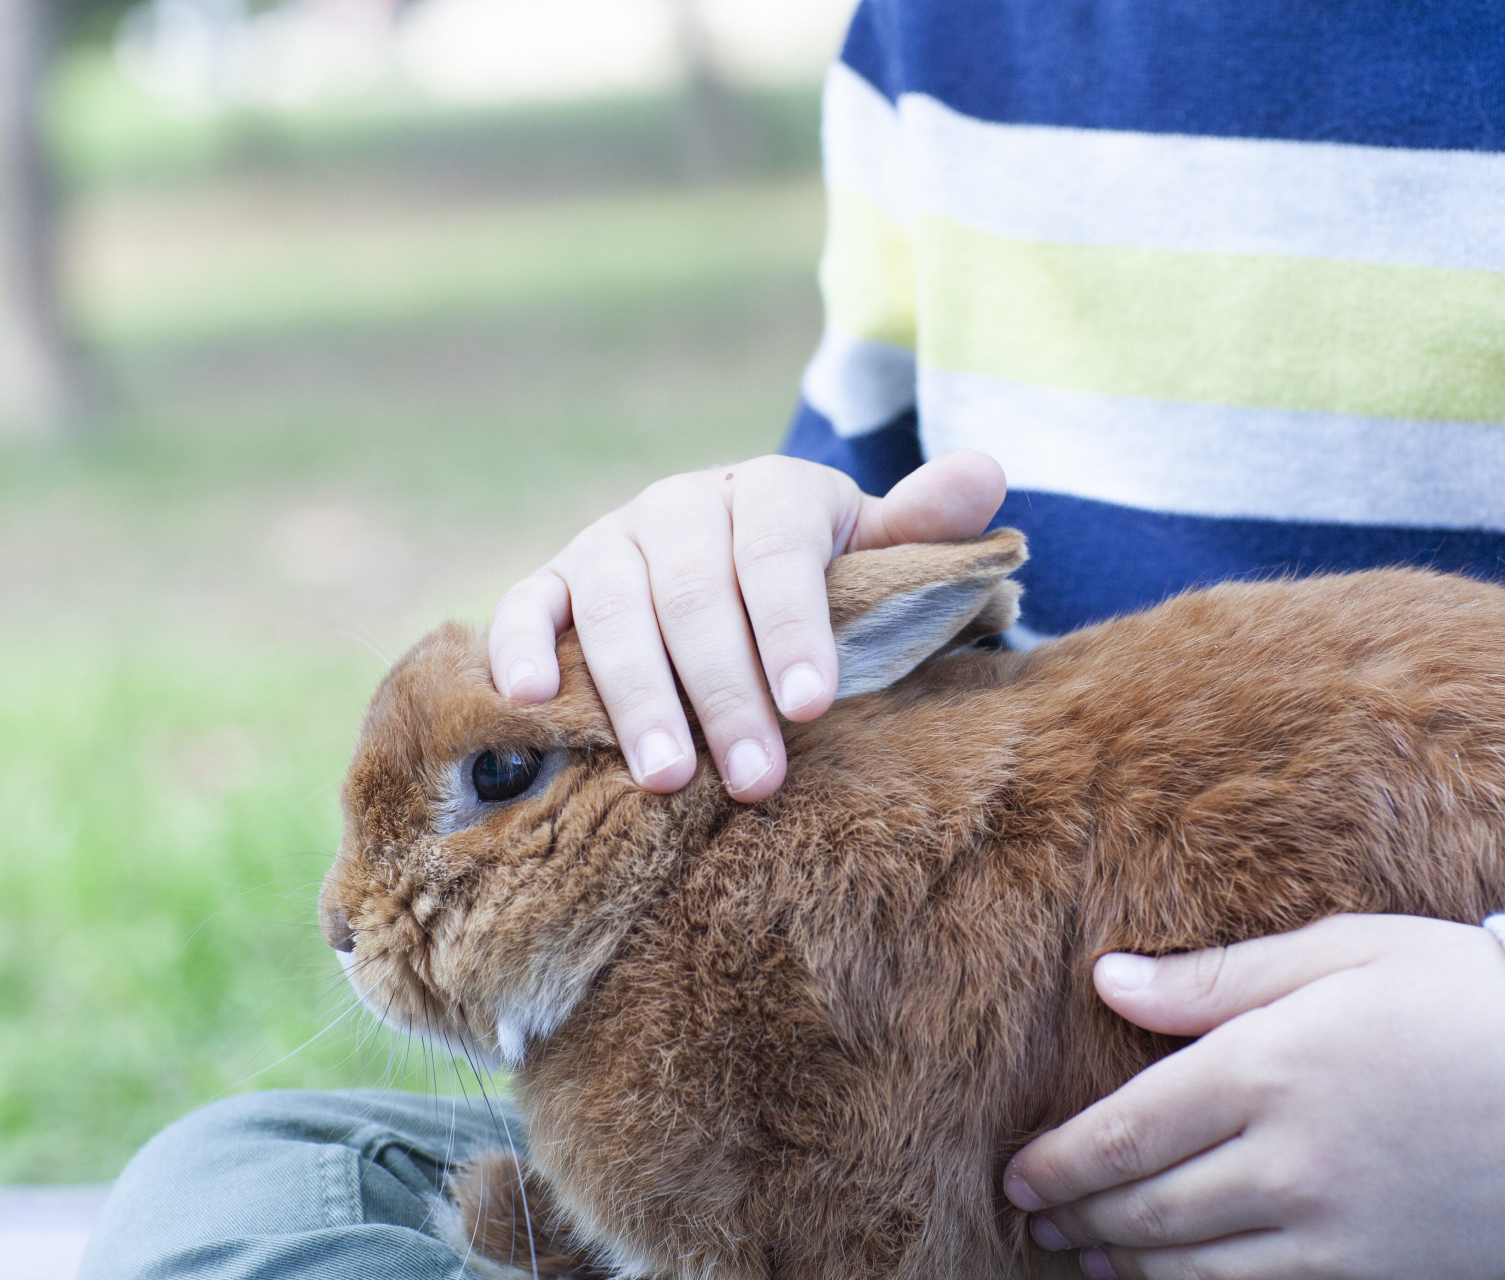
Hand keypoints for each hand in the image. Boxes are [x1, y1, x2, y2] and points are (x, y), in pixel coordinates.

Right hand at [489, 451, 1005, 800]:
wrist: (735, 567)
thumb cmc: (821, 581)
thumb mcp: (877, 552)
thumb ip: (921, 527)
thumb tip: (986, 474)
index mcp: (770, 492)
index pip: (777, 552)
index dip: (793, 626)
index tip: (812, 704)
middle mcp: (683, 505)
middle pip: (695, 594)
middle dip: (724, 690)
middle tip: (754, 776)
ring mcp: (612, 540)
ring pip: (610, 608)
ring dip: (636, 693)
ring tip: (666, 775)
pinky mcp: (555, 579)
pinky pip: (525, 605)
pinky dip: (518, 644)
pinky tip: (530, 700)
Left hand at [1003, 915, 1504, 1279]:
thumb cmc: (1459, 995)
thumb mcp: (1337, 952)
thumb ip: (1212, 979)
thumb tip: (1107, 980)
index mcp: (1266, 1070)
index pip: (1123, 1135)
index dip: (1056, 1164)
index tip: (1016, 1173)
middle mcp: (1289, 1162)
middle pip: (1145, 1210)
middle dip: (1075, 1217)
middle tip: (1033, 1217)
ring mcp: (1337, 1234)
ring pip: (1193, 1270)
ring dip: (1123, 1265)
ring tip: (1084, 1255)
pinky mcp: (1381, 1276)